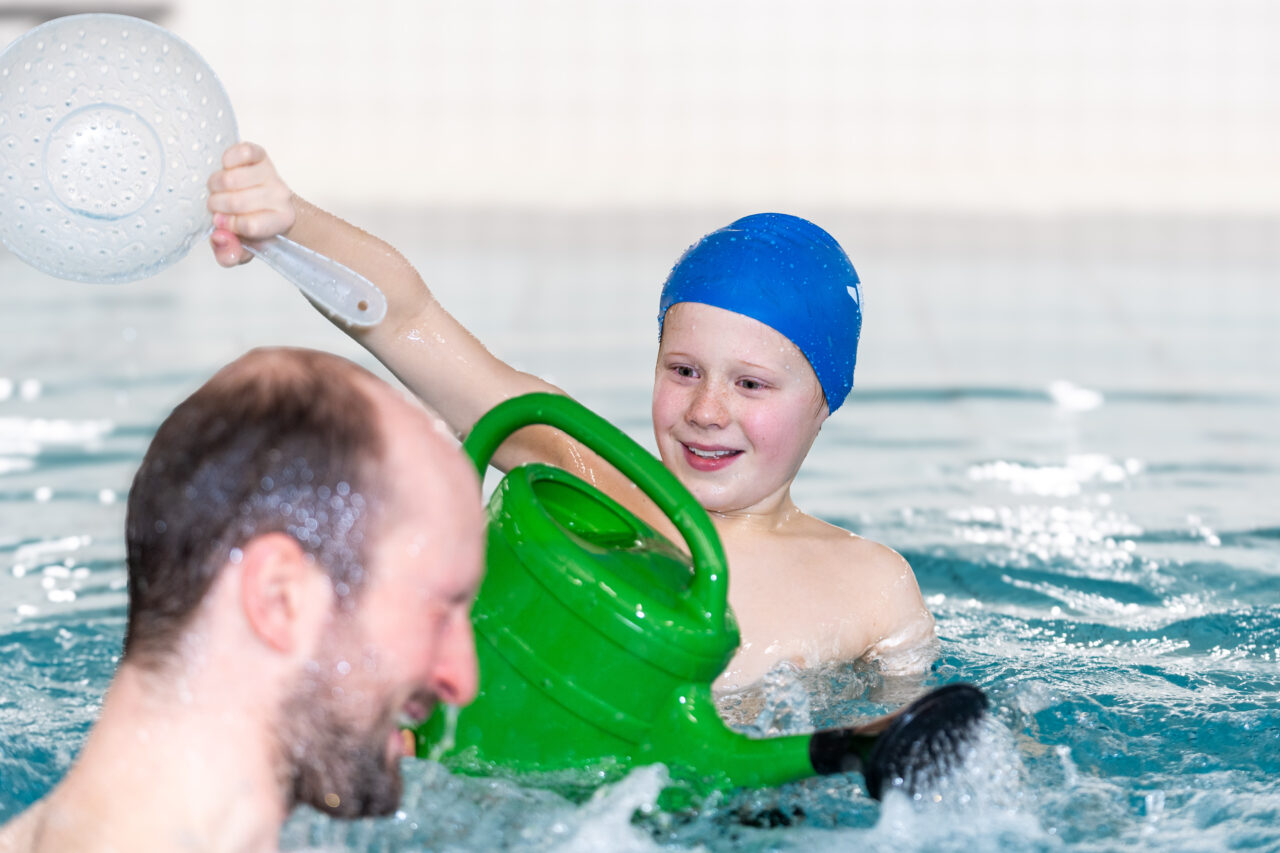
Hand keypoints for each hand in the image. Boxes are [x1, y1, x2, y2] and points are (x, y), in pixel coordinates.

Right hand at [207, 142, 296, 266]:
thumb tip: (219, 238)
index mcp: (281, 221)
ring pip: (231, 179)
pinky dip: (227, 160)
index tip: (223, 224)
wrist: (268, 200)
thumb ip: (229, 254)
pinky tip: (226, 169)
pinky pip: (242, 152)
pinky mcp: (260, 154)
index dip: (230, 226)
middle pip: (236, 202)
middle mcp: (281, 196)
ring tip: (219, 191)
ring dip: (215, 186)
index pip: (250, 226)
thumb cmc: (253, 223)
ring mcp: (271, 174)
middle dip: (217, 206)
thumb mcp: (242, 248)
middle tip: (217, 207)